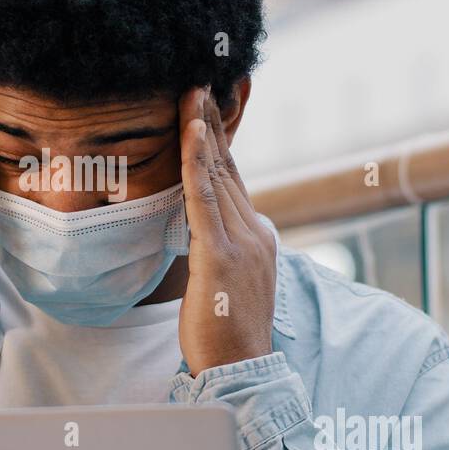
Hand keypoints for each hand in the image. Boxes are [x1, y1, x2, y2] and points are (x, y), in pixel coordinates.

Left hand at [178, 86, 276, 375]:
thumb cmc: (225, 333)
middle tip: (197, 81)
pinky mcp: (221, 253)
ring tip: (192, 92)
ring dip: (203, 129)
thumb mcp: (224, 281)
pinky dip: (198, 162)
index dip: (219, 140)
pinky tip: (192, 133)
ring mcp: (241, 240)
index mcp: (256, 236)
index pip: (232, 178)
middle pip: (227, 166)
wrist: (241, 369)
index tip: (206, 105)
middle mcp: (255, 230)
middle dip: (210, 122)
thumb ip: (217, 248)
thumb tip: (199, 229)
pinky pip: (206, 198)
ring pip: (218, 174)